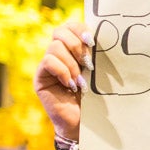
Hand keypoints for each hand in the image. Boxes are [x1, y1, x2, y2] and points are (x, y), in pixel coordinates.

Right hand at [34, 21, 92, 141]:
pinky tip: (71, 84)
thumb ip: (98, 56)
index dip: (80, 29)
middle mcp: (59, 54)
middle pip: (60, 31)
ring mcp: (48, 65)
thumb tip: (108, 37)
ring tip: (81, 80)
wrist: (86, 123)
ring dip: (72, 63)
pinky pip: (48, 62)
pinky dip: (62, 71)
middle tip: (89, 63)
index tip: (93, 41)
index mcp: (74, 49)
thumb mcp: (100, 73)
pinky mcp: (41, 77)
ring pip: (55, 47)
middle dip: (76, 44)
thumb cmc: (97, 98)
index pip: (71, 26)